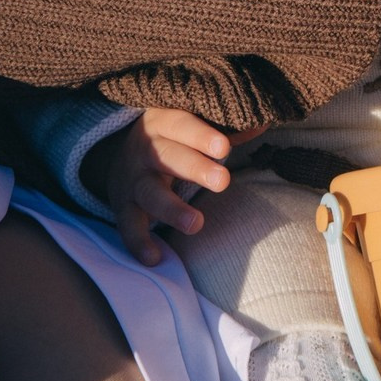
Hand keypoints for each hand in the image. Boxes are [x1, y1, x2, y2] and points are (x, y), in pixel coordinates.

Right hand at [91, 108, 237, 264]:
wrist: (119, 155)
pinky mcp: (123, 206)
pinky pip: (128, 225)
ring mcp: (132, 180)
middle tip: (222, 182)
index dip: (201, 135)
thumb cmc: (172, 139)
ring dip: (172, 209)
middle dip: (195, 169)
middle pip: (169, 157)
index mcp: (162, 122)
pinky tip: (155, 258)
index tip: (224, 148)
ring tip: (196, 224)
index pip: (181, 124)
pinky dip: (139, 242)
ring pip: (150, 193)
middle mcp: (145, 149)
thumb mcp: (191, 127)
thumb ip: (224, 129)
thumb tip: (261, 124)